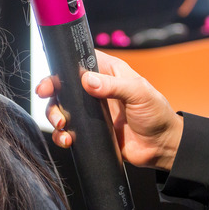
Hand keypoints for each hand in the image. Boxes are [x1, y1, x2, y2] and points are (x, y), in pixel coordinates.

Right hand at [36, 51, 182, 170]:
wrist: (162, 148)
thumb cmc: (157, 114)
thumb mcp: (139, 93)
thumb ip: (114, 86)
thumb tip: (87, 80)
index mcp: (109, 73)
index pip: (80, 61)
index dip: (62, 66)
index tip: (51, 77)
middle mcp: (96, 89)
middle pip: (64, 86)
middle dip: (51, 92)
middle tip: (46, 98)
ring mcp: (91, 111)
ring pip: (62, 108)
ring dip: (54, 115)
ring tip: (61, 125)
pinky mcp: (89, 131)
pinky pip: (68, 130)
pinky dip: (62, 135)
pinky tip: (67, 140)